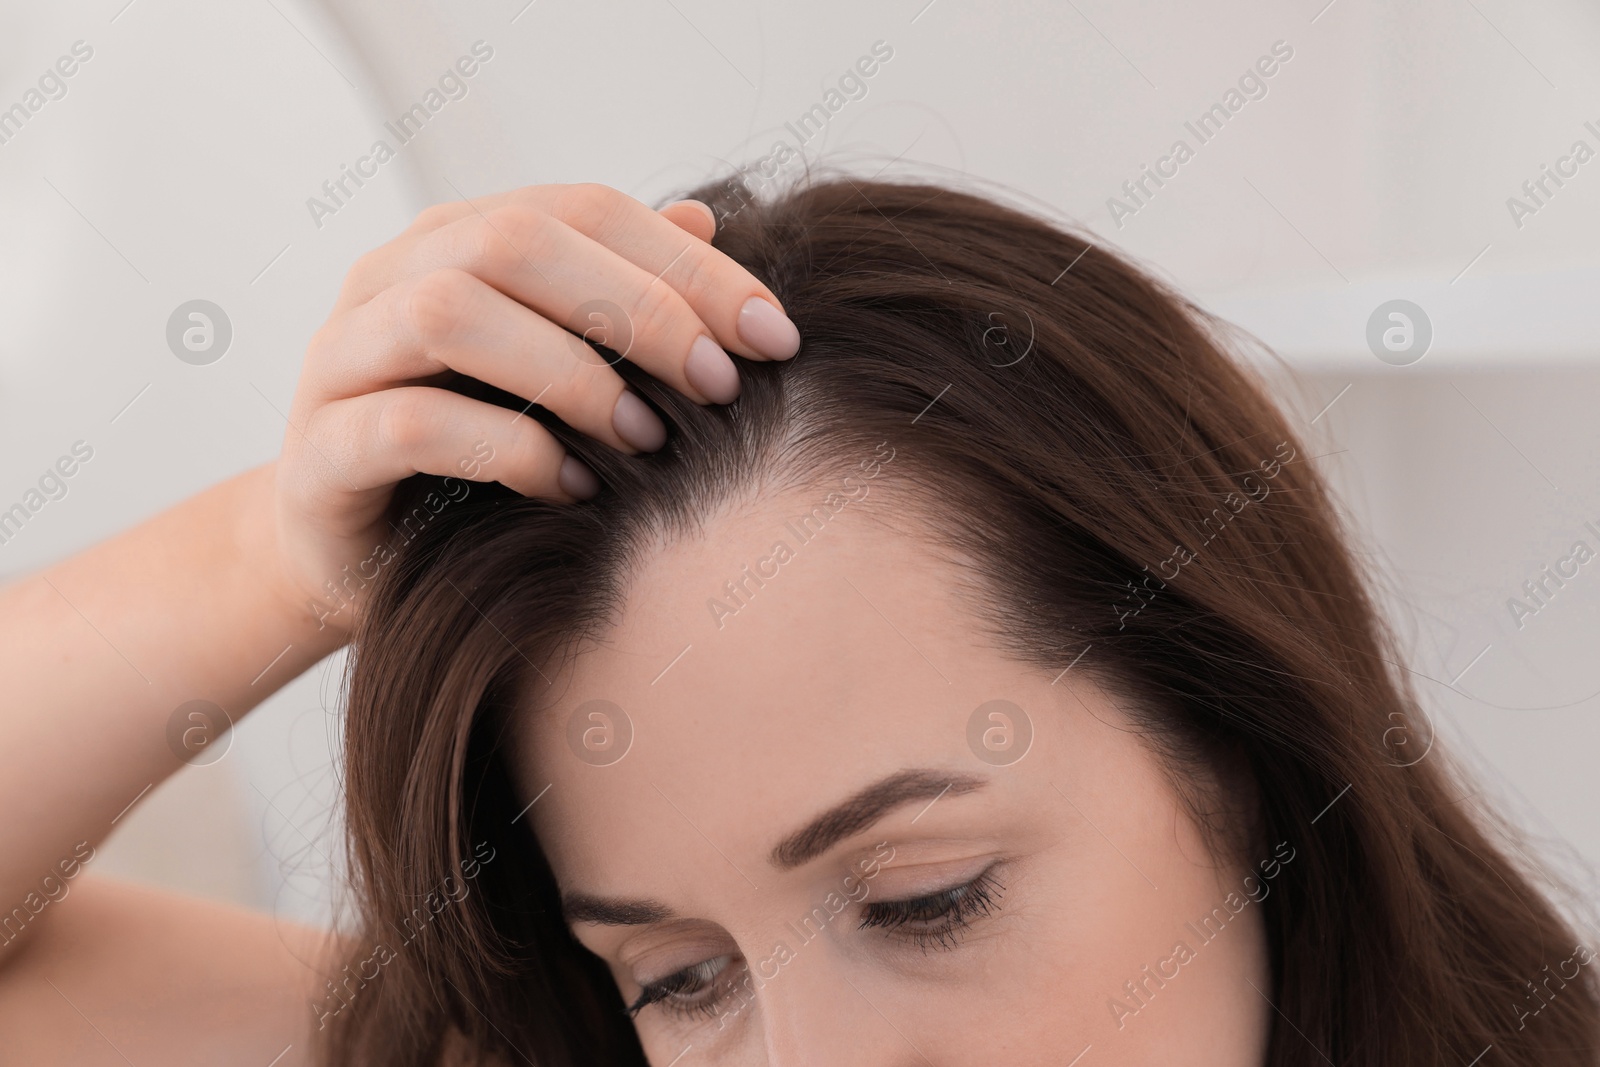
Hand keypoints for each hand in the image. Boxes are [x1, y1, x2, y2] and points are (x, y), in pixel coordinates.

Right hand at [268, 182, 800, 636]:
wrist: (359, 554)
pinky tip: (572, 488)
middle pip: (514, 239)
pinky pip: (408, 424)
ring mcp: (342, 358)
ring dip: (568, 374)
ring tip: (645, 439)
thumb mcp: (561, 370)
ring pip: (448, 314)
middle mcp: (390, 277)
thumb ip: (618, 294)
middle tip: (717, 384)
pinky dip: (507, 451)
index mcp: (458, 240)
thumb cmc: (478, 455)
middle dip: (636, 308)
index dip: (688, 263)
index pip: (584, 208)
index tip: (775, 335)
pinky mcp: (319, 450)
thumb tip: (707, 219)